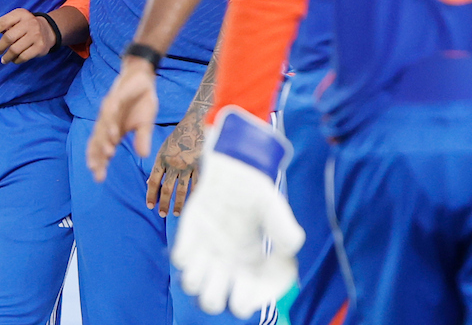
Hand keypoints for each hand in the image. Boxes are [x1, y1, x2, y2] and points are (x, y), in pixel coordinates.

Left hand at [0, 8, 56, 63]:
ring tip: (4, 59)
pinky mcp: (40, 47)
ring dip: (6, 56)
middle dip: (0, 47)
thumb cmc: (25, 26)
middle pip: (8, 37)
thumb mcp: (13, 21)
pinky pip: (24, 57)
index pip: (3, 22)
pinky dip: (16, 60)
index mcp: (20, 14)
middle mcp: (30, 22)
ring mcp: (36, 35)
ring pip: (15, 49)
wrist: (48, 30)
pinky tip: (14, 60)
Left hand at [87, 58, 157, 180]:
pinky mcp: (116, 98)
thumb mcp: (146, 123)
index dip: (100, 162)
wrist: (143, 78)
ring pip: (103, 128)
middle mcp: (107, 122)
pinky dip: (111, 123)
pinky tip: (113, 134)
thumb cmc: (142, 101)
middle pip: (98, 142)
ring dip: (104, 141)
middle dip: (97, 157)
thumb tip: (143, 156)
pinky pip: (111, 112)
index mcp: (113, 130)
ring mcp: (110, 110)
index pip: (103, 149)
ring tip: (107, 154)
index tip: (99, 178)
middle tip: (97, 171)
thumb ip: (142, 138)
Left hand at [146, 104, 205, 216]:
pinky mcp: (200, 165)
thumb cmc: (178, 136)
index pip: (154, 181)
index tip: (150, 206)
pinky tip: (193, 204)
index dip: (151, 195)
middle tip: (162, 214)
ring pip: (182, 190)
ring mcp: (188, 165)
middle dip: (164, 203)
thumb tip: (149, 183)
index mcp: (162, 158)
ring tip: (176, 213)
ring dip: (178, 203)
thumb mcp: (164, 148)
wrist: (196, 123)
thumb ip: (158, 165)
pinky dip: (194, 196)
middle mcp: (174, 164)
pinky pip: (197, 184)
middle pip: (167, 189)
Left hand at [172, 107, 304, 318]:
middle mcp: (226, 267)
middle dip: (214, 294)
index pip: (245, 303)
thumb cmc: (255, 190)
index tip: (248, 285)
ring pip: (192, 286)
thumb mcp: (272, 205)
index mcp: (250, 268)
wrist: (233, 168)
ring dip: (196, 276)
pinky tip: (196, 240)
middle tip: (223, 271)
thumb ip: (283, 226)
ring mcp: (205, 254)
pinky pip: (179, 260)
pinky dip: (184, 255)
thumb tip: (292, 246)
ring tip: (208, 256)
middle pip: (212, 303)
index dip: (245, 301)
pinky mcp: (188, 238)